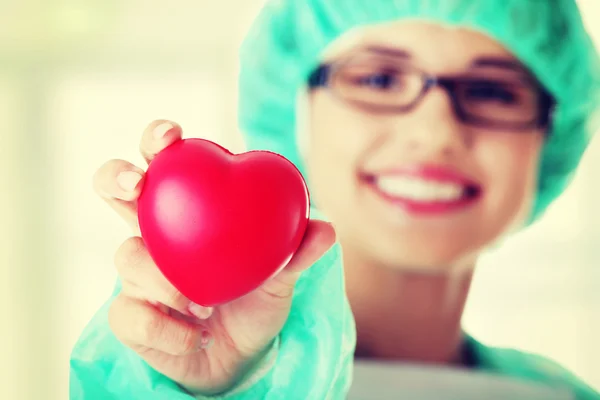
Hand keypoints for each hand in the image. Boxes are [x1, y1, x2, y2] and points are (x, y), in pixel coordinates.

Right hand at [93, 120, 334, 394]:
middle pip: (114, 187)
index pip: (165, 163)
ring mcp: (135, 274)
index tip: (170, 137)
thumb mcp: (280, 278)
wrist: (239, 358)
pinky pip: (132, 316)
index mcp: (187, 211)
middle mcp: (153, 234)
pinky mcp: (128, 316)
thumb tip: (325, 229)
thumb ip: (296, 253)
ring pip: (127, 258)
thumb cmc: (254, 302)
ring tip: (204, 305)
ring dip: (165, 282)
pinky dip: (169, 330)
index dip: (158, 140)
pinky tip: (195, 338)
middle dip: (116, 176)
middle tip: (137, 186)